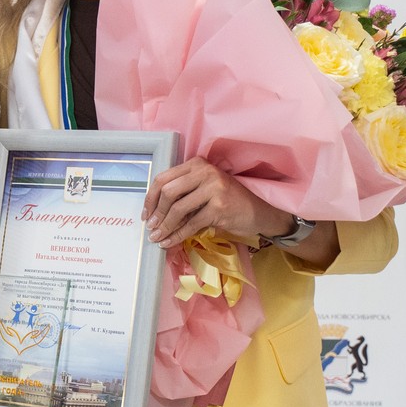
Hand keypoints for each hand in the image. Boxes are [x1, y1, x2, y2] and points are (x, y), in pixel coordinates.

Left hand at [142, 157, 290, 248]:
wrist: (260, 213)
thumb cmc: (228, 202)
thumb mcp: (204, 190)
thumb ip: (183, 192)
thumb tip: (153, 212)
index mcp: (197, 164)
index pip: (164, 178)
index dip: (150, 198)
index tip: (146, 214)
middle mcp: (205, 171)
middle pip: (168, 192)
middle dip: (156, 213)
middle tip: (150, 227)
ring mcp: (213, 188)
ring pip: (178, 209)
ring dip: (164, 226)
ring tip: (156, 238)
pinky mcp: (219, 207)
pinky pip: (191, 224)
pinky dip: (177, 235)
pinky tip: (169, 242)